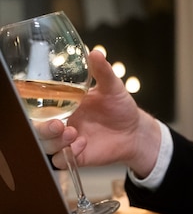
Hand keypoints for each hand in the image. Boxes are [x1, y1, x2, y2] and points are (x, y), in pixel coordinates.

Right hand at [37, 49, 160, 176]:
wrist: (135, 130)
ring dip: (56, 141)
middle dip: (43, 129)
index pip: (41, 108)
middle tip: (58, 125)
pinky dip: (68, 154)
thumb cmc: (120, 107)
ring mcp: (69, 141)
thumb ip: (102, 71)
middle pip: (39, 130)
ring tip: (72, 133)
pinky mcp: (77, 156)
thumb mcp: (112, 87)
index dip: (36, 108)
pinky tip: (82, 145)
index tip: (43, 105)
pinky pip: (62, 161)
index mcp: (66, 105)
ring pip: (47, 146)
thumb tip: (94, 53)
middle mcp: (64, 123)